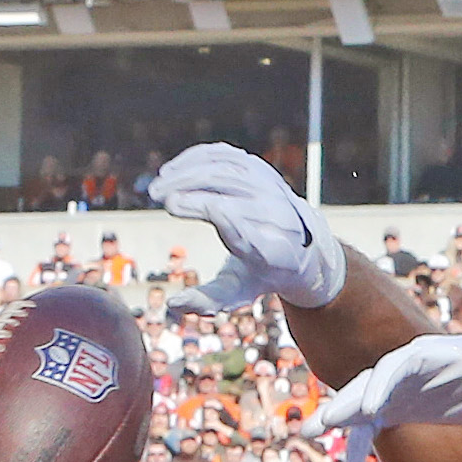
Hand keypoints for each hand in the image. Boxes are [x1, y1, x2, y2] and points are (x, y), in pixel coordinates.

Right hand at [149, 143, 345, 312]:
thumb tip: (173, 306)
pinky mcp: (261, 169)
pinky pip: (227, 155)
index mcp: (272, 248)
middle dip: (191, 188)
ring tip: (159, 186)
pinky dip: (197, 158)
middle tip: (159, 197)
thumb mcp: (239, 292)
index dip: (208, 208)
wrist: (302, 248)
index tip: (173, 207)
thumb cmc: (261, 273)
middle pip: (232, 188)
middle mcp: (276, 213)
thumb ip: (208, 300)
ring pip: (227, 167)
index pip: (242, 223)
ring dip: (188, 171)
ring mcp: (271, 186)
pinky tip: (172, 170)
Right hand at [302, 323, 461, 461]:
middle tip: (323, 422)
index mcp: (430, 352)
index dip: (383, 384)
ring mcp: (402, 390)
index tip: (370, 408)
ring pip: (362, 401)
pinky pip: (374, 426)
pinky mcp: (403, 409)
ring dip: (338, 416)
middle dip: (347, 400)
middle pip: (370, 381)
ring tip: (308, 431)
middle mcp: (408, 369)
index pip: (399, 365)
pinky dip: (360, 443)